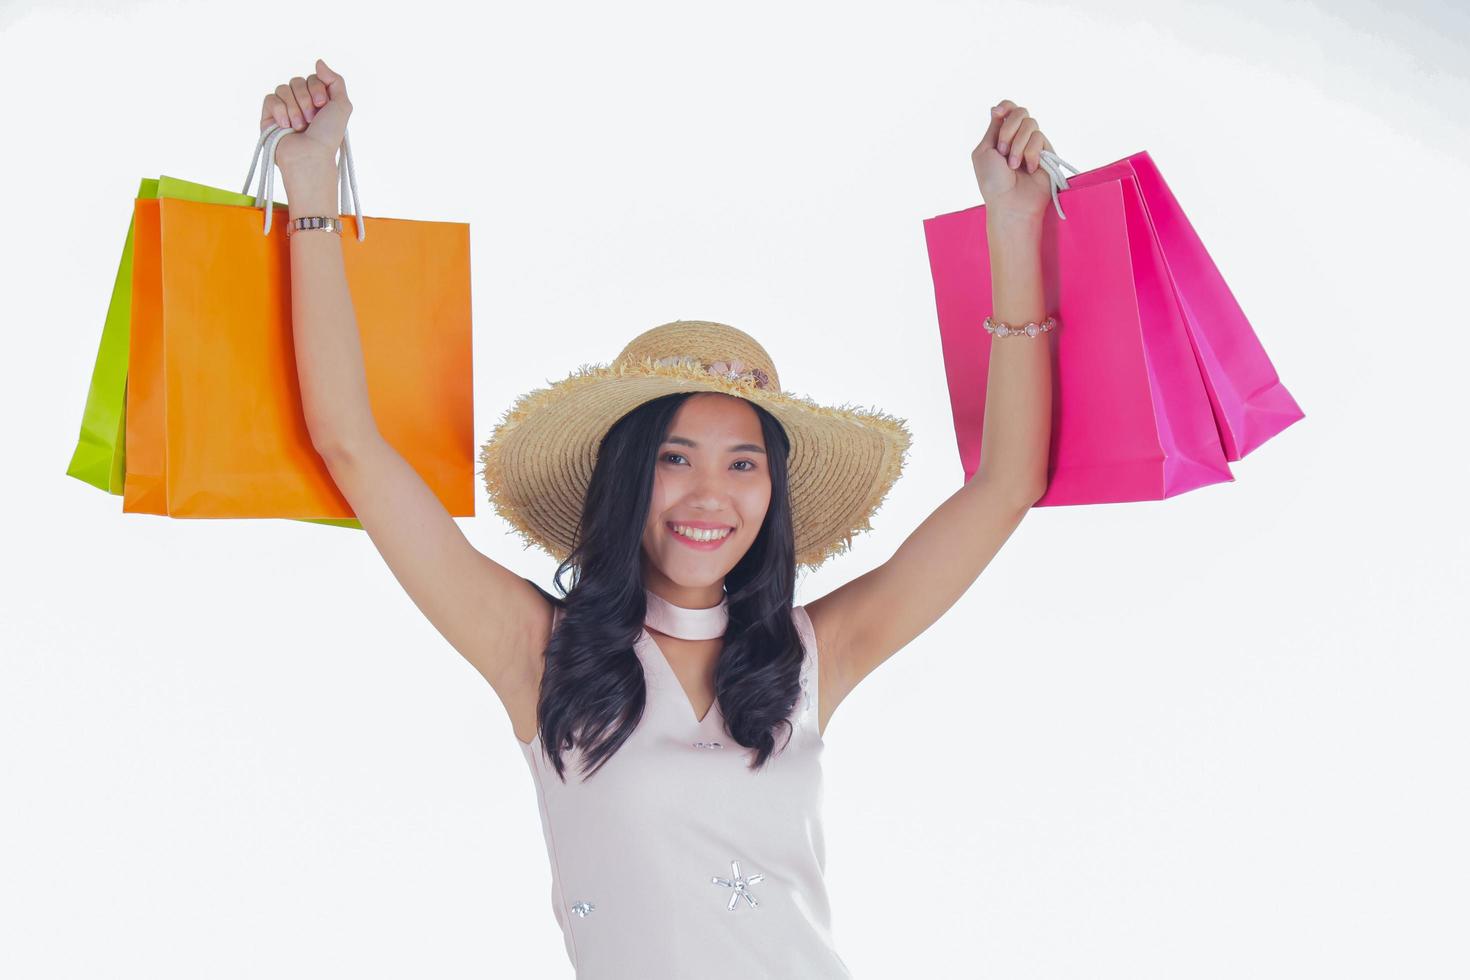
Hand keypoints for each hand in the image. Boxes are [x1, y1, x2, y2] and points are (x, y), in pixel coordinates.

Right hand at [258, 59, 351, 177]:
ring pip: (283, 88)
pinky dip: (280, 110)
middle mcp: (301, 103)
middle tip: (311, 119)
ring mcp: (284, 109)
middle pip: (297, 81)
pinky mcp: (269, 116)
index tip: (322, 105)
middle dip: (306, 99)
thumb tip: (318, 62)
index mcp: (318, 101)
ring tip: (299, 126)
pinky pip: (270, 98)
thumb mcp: (342, 106)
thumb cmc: (327, 136)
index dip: (317, 89)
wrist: (310, 156)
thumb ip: (335, 80)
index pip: (313, 78)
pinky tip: (285, 125)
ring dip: (294, 108)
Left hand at [971, 99, 1053, 220]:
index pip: (1008, 109)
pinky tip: (1029, 169)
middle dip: (1008, 130)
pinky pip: (1039, 137)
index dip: (1005, 106)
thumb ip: (993, 128)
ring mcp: (1033, 145)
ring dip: (1018, 145)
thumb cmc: (993, 182)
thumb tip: (997, 109)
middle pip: (1020, 112)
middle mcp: (1017, 138)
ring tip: (1014, 165)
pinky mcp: (1047, 152)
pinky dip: (1030, 153)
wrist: (1011, 202)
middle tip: (1002, 151)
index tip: (998, 113)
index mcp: (1000, 136)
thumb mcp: (984, 152)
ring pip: (1030, 124)